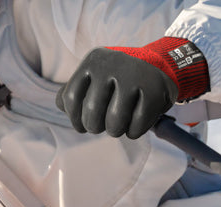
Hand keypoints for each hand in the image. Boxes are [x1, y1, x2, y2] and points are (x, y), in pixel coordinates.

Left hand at [56, 38, 208, 138]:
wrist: (159, 67)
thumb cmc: (120, 79)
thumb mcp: (95, 76)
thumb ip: (75, 90)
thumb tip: (62, 106)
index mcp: (93, 61)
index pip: (71, 98)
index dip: (74, 119)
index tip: (82, 126)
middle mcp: (112, 65)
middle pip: (92, 114)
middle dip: (95, 127)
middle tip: (102, 127)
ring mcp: (134, 77)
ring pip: (114, 123)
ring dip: (115, 131)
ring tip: (118, 127)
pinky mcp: (154, 91)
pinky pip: (136, 126)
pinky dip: (134, 132)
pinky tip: (134, 125)